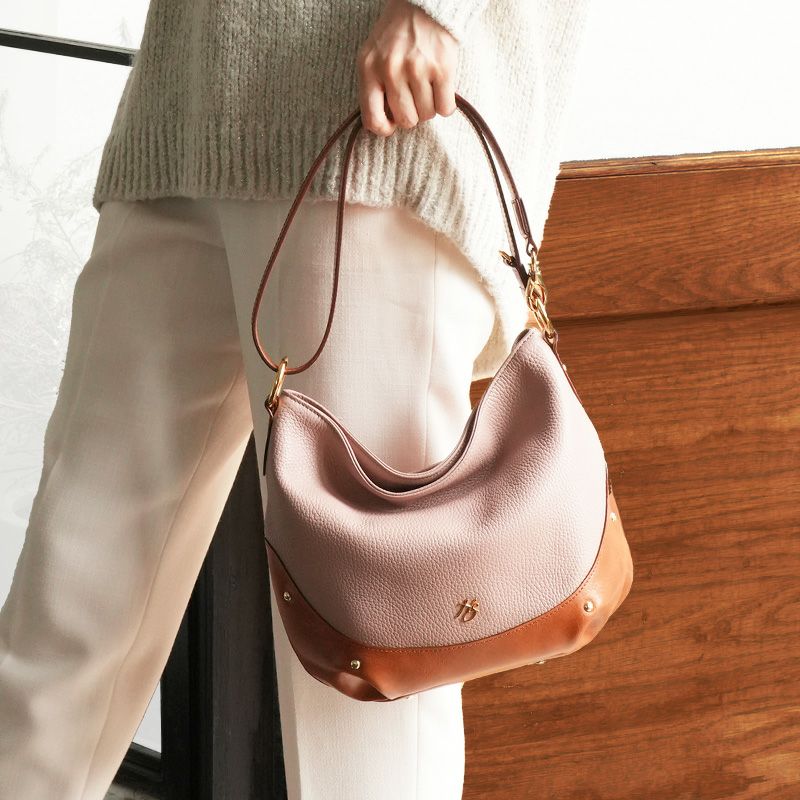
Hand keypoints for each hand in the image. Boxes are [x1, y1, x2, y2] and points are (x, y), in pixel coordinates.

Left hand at [357, 0, 458, 136]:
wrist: (424, 4)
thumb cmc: (397, 35)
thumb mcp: (374, 56)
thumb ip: (374, 88)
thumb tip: (386, 124)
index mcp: (369, 69)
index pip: (373, 119)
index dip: (385, 129)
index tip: (392, 124)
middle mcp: (391, 70)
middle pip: (406, 120)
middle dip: (413, 114)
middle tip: (415, 97)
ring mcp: (417, 69)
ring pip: (426, 115)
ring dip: (429, 107)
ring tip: (428, 87)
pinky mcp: (442, 68)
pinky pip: (445, 108)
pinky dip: (446, 104)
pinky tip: (441, 88)